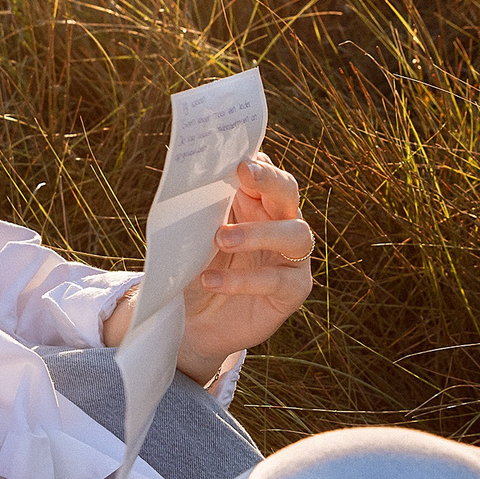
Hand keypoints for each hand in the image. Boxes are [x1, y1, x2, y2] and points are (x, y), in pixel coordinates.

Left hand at [180, 153, 313, 379]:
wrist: (193, 323)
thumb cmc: (193, 270)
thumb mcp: (190, 236)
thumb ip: (196, 209)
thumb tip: (184, 173)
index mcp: (254, 202)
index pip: (262, 171)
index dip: (254, 161)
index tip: (236, 155)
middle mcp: (279, 223)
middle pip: (287, 192)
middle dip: (269, 179)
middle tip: (243, 173)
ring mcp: (291, 257)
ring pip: (295, 234)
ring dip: (258, 232)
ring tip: (221, 239)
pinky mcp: (293, 290)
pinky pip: (278, 280)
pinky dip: (244, 280)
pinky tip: (210, 280)